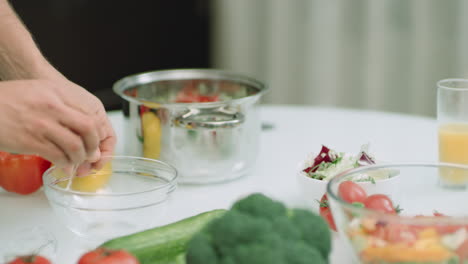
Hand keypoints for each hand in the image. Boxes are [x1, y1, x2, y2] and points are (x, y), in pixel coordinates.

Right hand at [0, 79, 114, 173]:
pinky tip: (64, 166)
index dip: (97, 129)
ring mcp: (42, 124)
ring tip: (77, 162)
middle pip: (88, 128)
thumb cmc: (7, 99)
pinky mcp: (31, 141)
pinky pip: (58, 156)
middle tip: (91, 153)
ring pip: (75, 145)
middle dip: (93, 145)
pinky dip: (65, 164)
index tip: (96, 139)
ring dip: (80, 158)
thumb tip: (80, 123)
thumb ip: (61, 103)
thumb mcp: (38, 90)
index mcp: (56, 92)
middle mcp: (52, 106)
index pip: (89, 112)